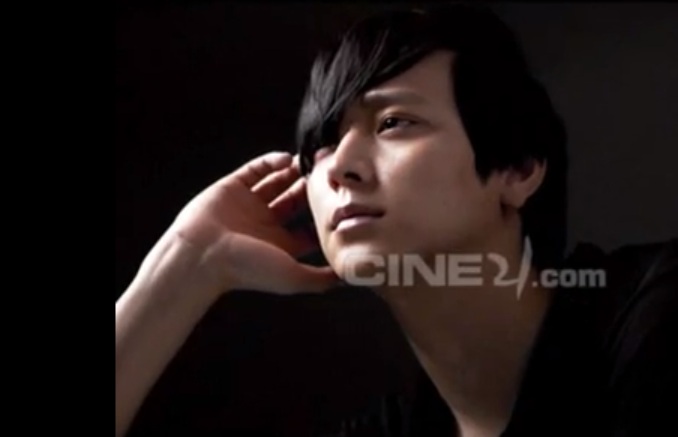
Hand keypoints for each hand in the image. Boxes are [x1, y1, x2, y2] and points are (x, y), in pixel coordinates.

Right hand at [168, 151, 338, 294]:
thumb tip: (347, 277)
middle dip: (311, 187)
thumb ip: (320, 279)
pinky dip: (270, 162)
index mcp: (281, 245)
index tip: (343, 199)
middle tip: (328, 173)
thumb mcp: (292, 277)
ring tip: (311, 161)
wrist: (202, 255)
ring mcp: (249, 204)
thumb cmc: (246, 268)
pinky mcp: (232, 187)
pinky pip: (255, 170)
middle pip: (295, 200)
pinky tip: (286, 159)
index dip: (325, 213)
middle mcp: (266, 224)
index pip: (309, 227)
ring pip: (277, 182)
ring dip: (294, 172)